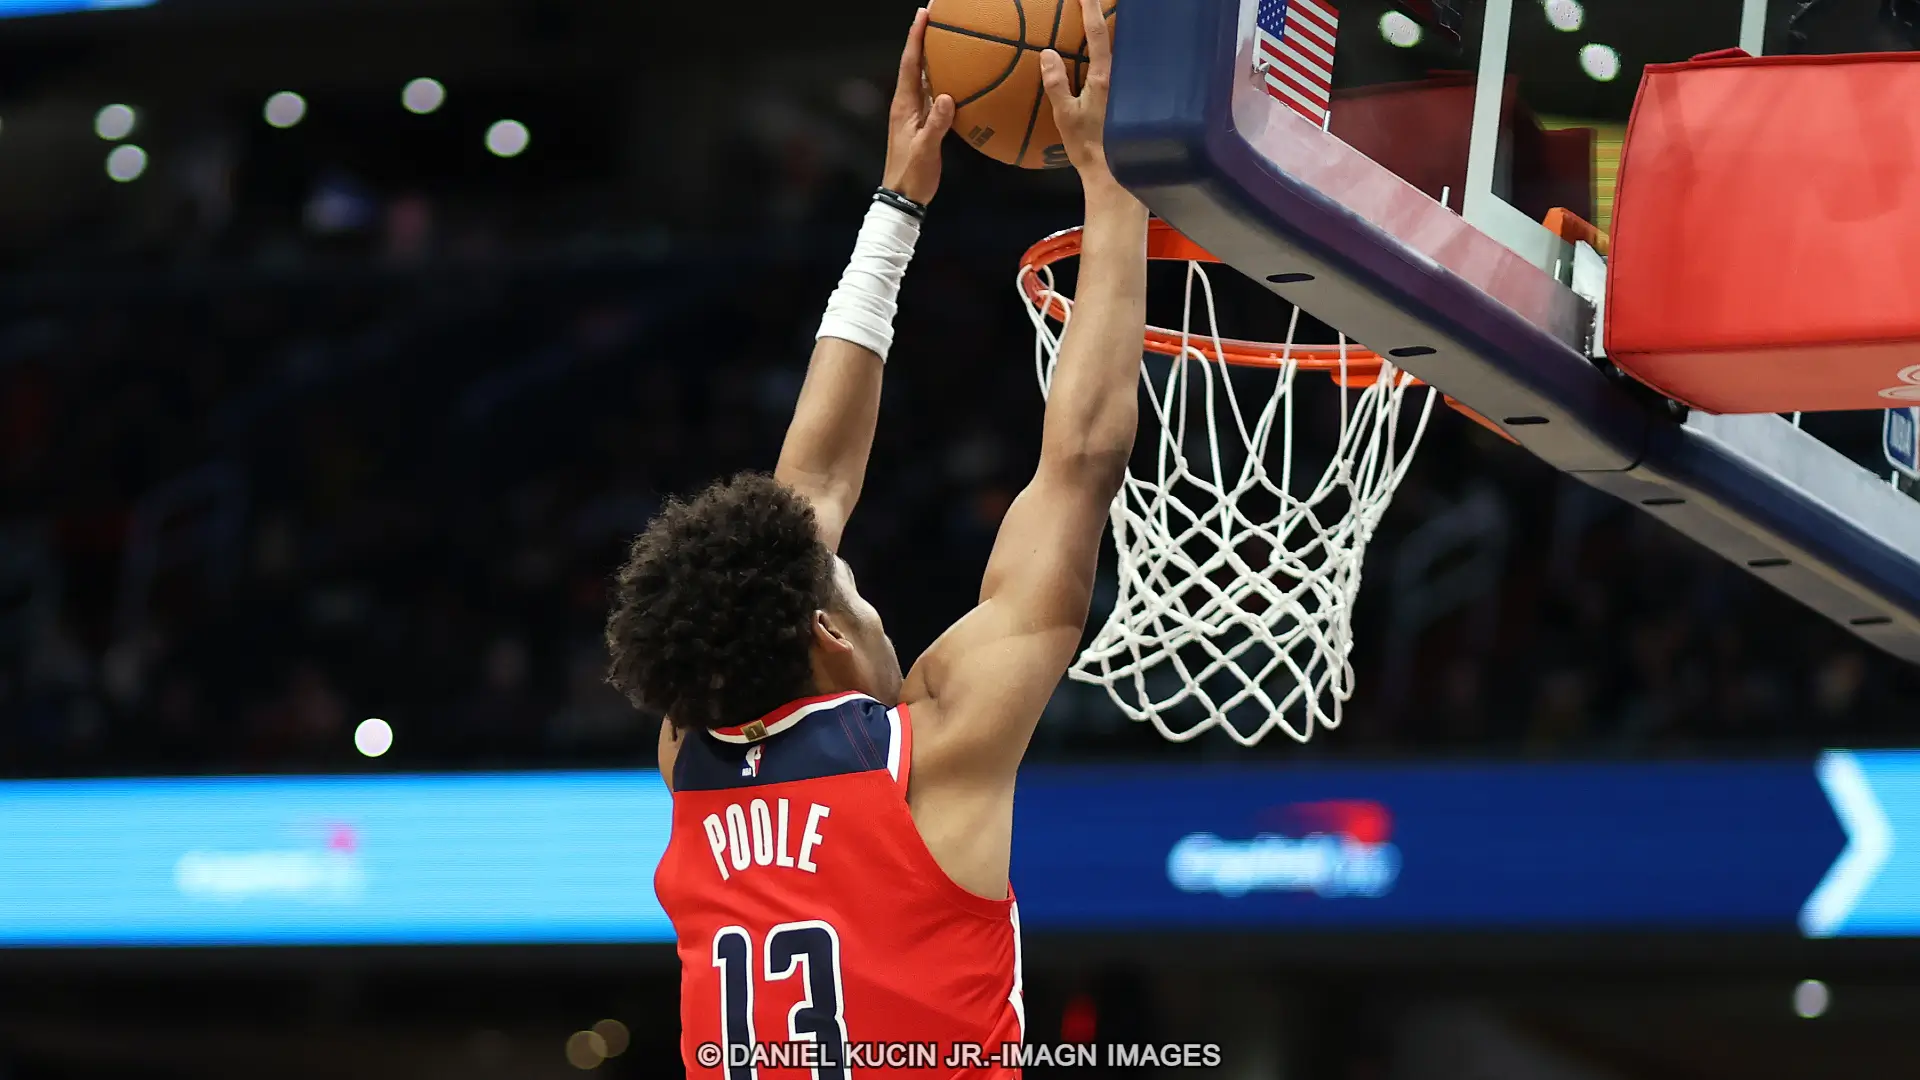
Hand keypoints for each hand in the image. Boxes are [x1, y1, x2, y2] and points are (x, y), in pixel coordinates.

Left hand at [881, 8, 955, 205]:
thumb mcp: (925, 149)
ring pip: (924, 76)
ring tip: (946, 37)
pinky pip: (933, 93)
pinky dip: (942, 79)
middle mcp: (906, 103)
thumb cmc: (911, 174)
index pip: (909, 64)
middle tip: (936, 15)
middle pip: (915, 63)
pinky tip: (956, 74)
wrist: (903, 197)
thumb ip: (937, 124)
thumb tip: (948, 97)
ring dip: (933, 56)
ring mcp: (914, 112)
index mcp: (903, 105)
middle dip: (924, 38)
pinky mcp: (923, 122)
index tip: (924, 14)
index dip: (916, 38)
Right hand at [1039, 0, 1118, 189]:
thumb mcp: (1065, 116)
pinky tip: (1110, 52)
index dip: (1090, 8)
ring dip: (1111, 33)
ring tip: (1101, 21)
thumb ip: (1056, 83)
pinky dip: (1115, 52)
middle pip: (1115, 35)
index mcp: (1105, 77)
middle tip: (1093, 4)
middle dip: (1104, 17)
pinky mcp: (1128, 97)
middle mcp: (1121, 76)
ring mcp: (1127, 86)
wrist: (1113, 174)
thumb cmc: (1089, 147)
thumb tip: (1047, 52)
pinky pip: (1121, 65)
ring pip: (1121, 49)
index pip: (1097, 33)